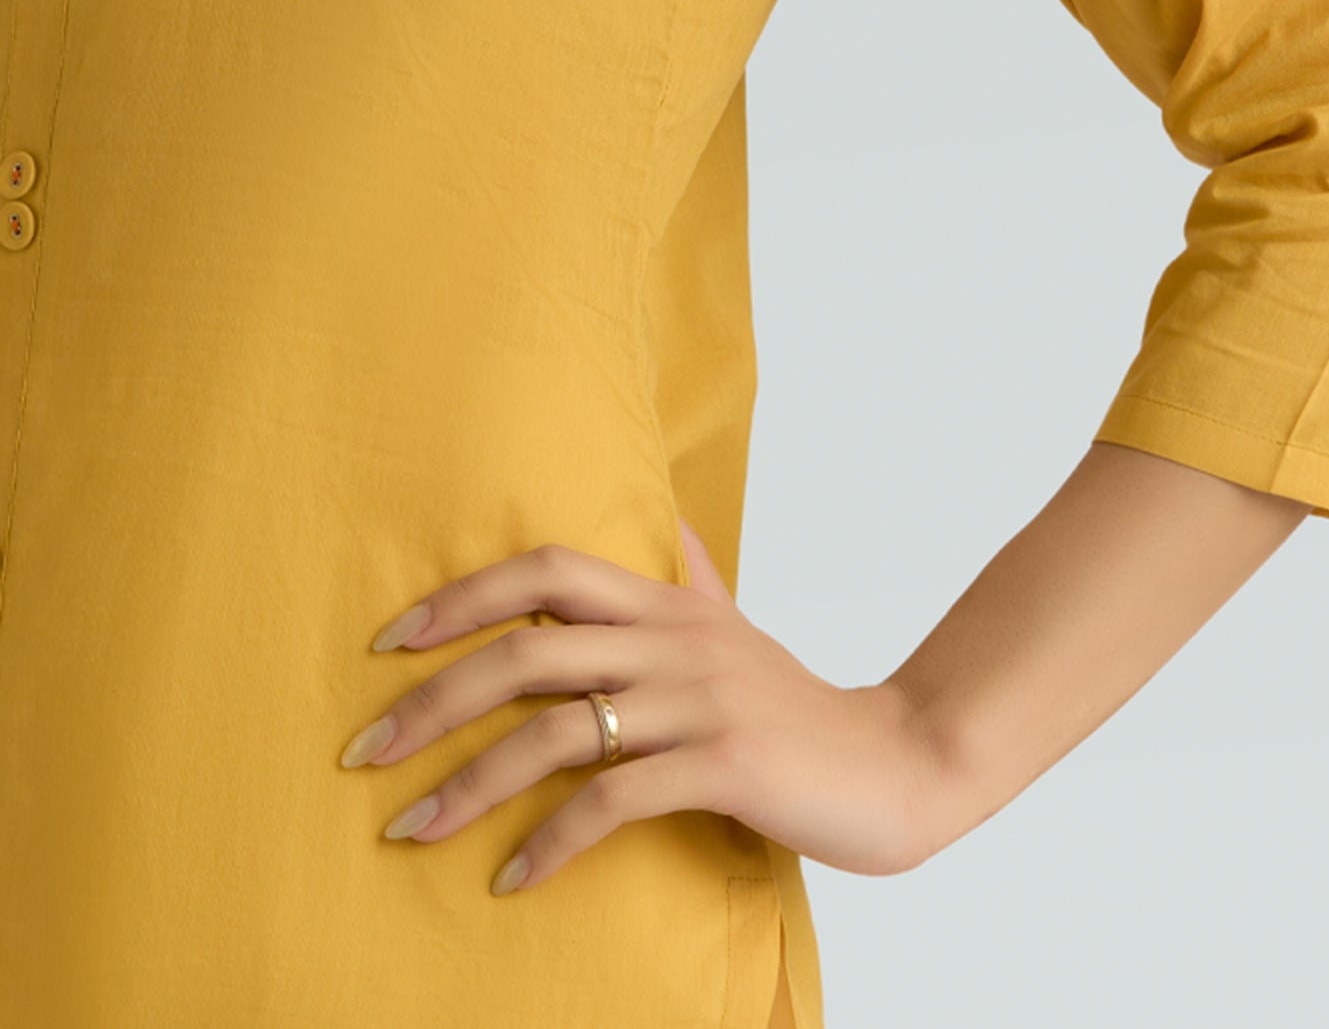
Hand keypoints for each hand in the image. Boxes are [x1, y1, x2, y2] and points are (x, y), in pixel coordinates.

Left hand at [340, 520, 945, 895]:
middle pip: (530, 650)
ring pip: (559, 731)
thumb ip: (691, 577)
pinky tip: (513, 877)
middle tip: (365, 751)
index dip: (464, 596)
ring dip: (471, 784)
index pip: (549, 569)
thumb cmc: (800, 707)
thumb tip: (663, 515)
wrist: (898, 763)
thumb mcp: (738, 629)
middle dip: (434, 700)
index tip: (390, 642)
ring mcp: (701, 702)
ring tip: (410, 829)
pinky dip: (554, 842)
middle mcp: (677, 641)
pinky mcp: (726, 766)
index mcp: (670, 603)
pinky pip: (617, 801)